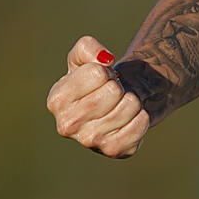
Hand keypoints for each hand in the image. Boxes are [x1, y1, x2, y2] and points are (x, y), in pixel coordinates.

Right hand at [46, 36, 149, 158]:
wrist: (119, 101)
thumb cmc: (97, 78)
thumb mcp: (85, 56)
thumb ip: (87, 48)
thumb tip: (104, 59)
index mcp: (56, 100)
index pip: (97, 74)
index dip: (105, 71)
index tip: (101, 78)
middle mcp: (67, 125)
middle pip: (113, 91)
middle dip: (119, 86)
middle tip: (113, 92)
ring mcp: (89, 141)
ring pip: (128, 107)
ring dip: (132, 100)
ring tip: (121, 104)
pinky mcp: (113, 150)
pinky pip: (138, 127)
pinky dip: (142, 117)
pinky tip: (131, 118)